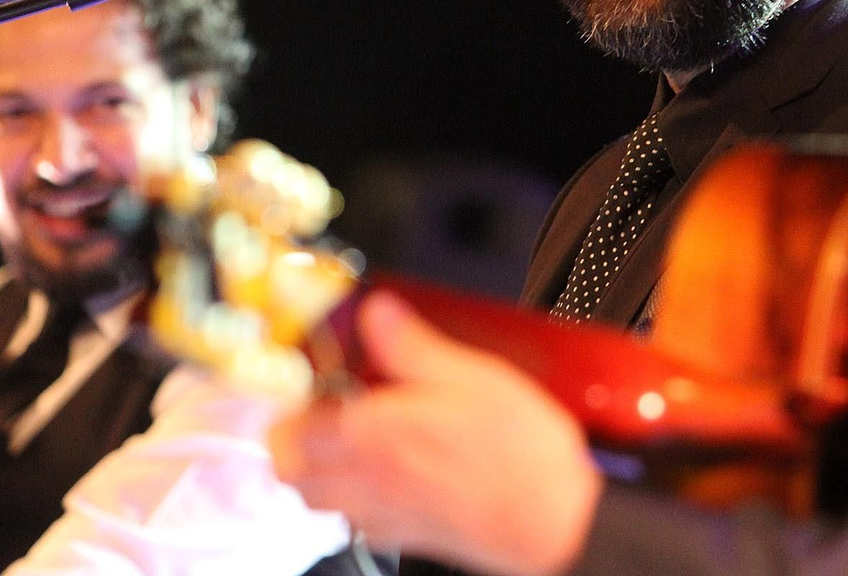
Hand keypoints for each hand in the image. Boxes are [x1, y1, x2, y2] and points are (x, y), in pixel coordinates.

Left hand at [269, 291, 603, 575]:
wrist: (556, 523)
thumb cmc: (518, 455)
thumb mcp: (469, 375)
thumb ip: (410, 345)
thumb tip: (376, 312)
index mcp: (371, 435)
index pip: (292, 423)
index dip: (295, 394)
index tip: (317, 371)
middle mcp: (367, 480)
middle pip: (291, 469)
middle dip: (294, 435)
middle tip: (323, 402)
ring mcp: (384, 515)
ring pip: (317, 499)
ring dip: (317, 467)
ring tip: (348, 434)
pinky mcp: (408, 536)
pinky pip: (354, 522)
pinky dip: (352, 498)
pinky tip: (384, 473)